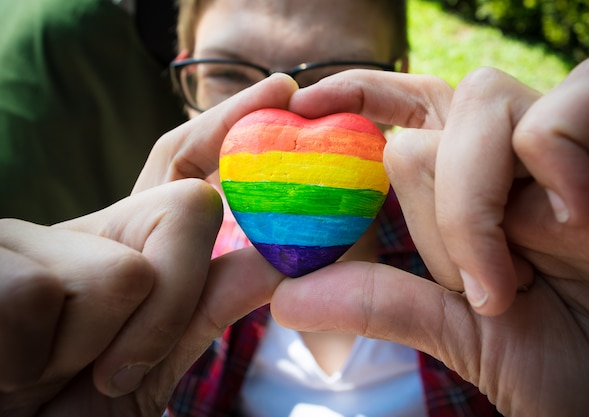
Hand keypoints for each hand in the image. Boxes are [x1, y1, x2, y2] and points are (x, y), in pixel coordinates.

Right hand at [0, 70, 296, 415]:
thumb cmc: (73, 404)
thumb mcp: (149, 360)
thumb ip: (206, 306)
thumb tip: (275, 259)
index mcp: (126, 245)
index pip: (185, 165)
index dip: (231, 125)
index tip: (283, 88)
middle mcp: (83, 228)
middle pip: (188, 208)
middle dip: (173, 306)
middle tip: (112, 368)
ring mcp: (25, 236)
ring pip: (122, 272)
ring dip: (95, 348)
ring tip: (45, 374)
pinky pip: (34, 296)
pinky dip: (31, 358)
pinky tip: (6, 369)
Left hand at [271, 54, 588, 415]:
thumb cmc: (571, 364)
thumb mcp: (463, 334)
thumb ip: (384, 304)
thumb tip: (285, 300)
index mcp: (469, 192)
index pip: (405, 115)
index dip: (356, 96)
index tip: (304, 101)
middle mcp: (510, 159)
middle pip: (430, 123)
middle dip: (441, 213)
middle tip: (488, 290)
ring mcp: (571, 142)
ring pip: (486, 97)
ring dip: (481, 190)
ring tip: (525, 273)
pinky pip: (583, 93)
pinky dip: (558, 149)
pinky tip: (582, 212)